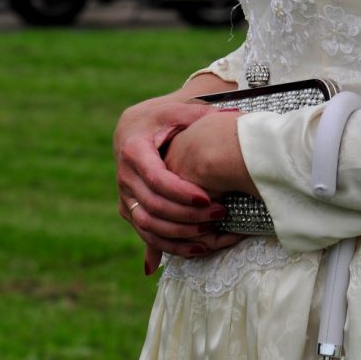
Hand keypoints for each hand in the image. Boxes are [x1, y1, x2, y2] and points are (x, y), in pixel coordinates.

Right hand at [115, 94, 242, 273]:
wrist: (133, 127)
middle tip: (219, 214)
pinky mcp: (128, 209)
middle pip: (153, 205)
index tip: (208, 198)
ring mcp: (124, 195)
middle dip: (187, 215)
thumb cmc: (162, 117)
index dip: (181, 193)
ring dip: (180, 234)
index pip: (156, 179)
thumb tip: (236, 115)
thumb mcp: (178, 111)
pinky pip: (146, 234)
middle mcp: (124, 176)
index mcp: (134, 150)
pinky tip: (198, 249)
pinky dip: (170, 246)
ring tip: (212, 232)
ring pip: (147, 225)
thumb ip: (202, 115)